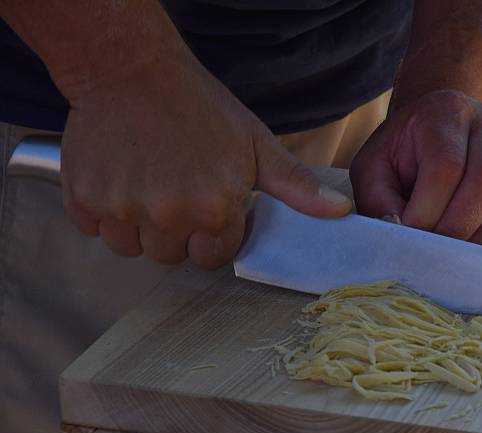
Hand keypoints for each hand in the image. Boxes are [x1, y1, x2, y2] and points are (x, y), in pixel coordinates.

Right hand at [61, 51, 350, 268]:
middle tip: (178, 190)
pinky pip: (95, 229)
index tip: (209, 205)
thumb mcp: (257, 145)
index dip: (213, 233)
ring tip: (149, 183)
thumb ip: (296, 186)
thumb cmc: (202, 108)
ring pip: (133, 248)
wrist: (131, 69)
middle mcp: (167, 216)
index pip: (213, 256)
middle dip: (178, 232)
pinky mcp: (83, 199)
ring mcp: (121, 209)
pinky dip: (104, 211)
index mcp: (213, 209)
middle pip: (172, 256)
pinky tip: (121, 177)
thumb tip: (341, 212)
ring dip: (140, 227)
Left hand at [350, 90, 481, 249]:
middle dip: (456, 228)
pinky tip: (466, 253)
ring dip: (481, 241)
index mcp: (446, 111)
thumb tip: (399, 236)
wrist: (431, 135)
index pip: (446, 165)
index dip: (428, 209)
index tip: (408, 236)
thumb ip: (378, 200)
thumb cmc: (398, 155)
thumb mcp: (373, 168)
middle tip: (430, 254)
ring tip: (449, 258)